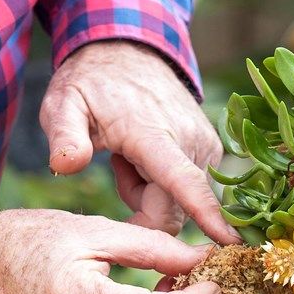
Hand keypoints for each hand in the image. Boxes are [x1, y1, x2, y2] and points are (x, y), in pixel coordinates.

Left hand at [39, 41, 238, 242]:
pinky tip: (148, 154)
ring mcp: (207, 147)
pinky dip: (165, 184)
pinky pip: (189, 191)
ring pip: (181, 204)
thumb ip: (63, 137)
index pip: (185, 184)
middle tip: (118, 168)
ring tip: (131, 156)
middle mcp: (191, 142)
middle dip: (141, 207)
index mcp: (154, 135)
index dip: (206, 215)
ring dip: (152, 194)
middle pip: (174, 211)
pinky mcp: (214, 151)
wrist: (130, 52)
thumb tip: (66, 165)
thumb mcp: (63, 104)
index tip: (230, 241)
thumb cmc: (92, 82)